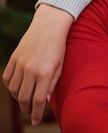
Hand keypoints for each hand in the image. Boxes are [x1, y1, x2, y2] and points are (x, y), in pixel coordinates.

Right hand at [2, 4, 72, 125]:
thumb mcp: (60, 66)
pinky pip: (7, 79)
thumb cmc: (59, 47)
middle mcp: (31, 70)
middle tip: (31, 111)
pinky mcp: (13, 58)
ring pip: (13, 90)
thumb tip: (44, 100)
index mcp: (46, 73)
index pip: (39, 100)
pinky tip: (17, 88)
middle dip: (27, 108)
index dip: (37, 114)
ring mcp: (20, 64)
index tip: (36, 122)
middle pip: (23, 98)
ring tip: (25, 99)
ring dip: (18, 99)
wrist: (49, 26)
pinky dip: (10, 87)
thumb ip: (52, 84)